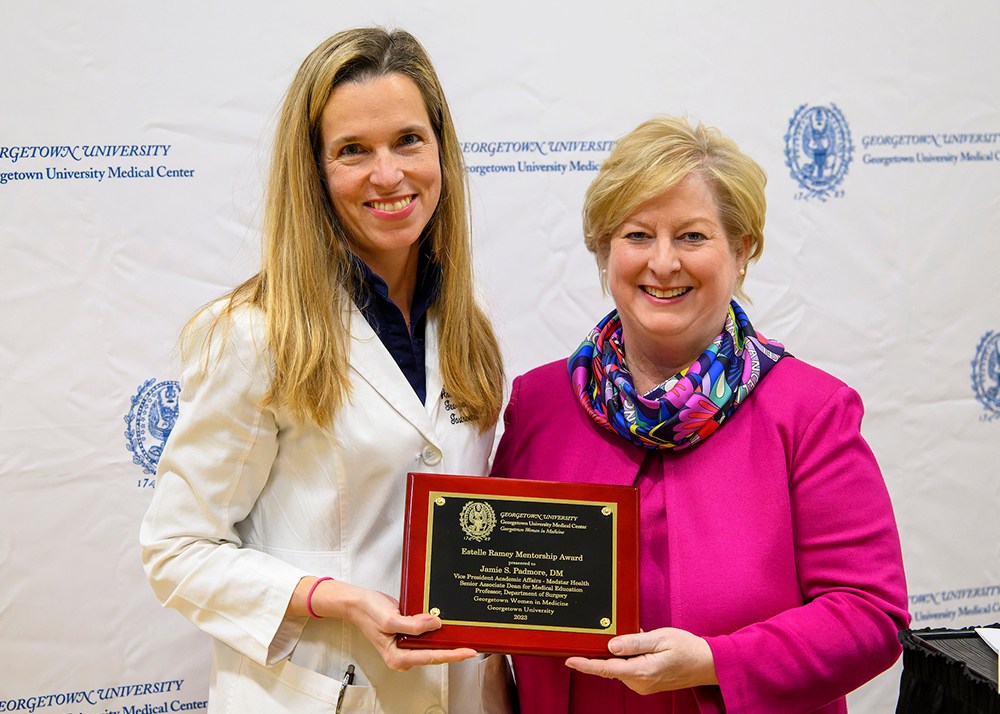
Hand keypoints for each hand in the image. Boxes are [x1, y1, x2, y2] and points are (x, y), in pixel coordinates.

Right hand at [291, 577, 476, 670]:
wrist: (359, 602)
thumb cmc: (369, 611)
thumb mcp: (390, 619)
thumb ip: (413, 624)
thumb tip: (435, 624)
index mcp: (398, 657)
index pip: (431, 657)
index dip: (452, 654)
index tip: (468, 651)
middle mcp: (404, 655)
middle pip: (434, 654)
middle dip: (453, 650)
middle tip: (473, 644)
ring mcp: (407, 646)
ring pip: (432, 645)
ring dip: (447, 641)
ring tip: (466, 637)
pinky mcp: (409, 636)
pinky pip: (427, 636)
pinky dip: (438, 631)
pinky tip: (449, 627)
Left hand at [565, 627, 717, 694]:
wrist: (708, 664)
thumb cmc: (688, 649)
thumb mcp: (661, 638)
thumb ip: (634, 642)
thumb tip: (611, 646)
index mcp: (642, 672)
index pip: (606, 669)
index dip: (586, 665)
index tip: (569, 660)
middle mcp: (640, 683)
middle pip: (611, 667)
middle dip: (607, 651)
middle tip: (615, 632)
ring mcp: (644, 685)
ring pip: (621, 667)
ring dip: (622, 653)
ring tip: (643, 639)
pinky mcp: (647, 683)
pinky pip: (630, 669)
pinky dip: (631, 657)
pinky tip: (644, 647)